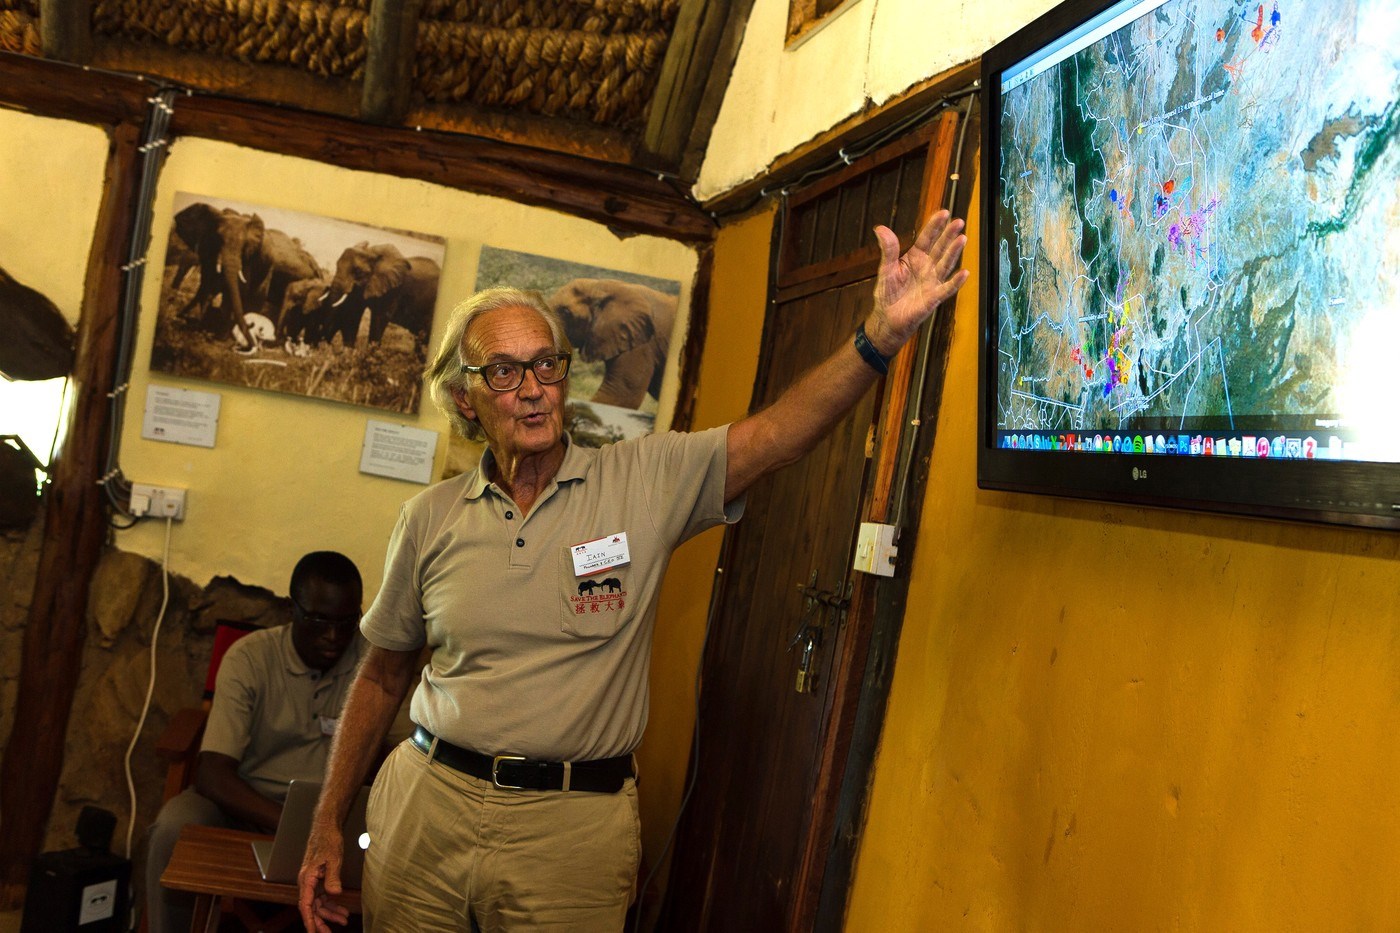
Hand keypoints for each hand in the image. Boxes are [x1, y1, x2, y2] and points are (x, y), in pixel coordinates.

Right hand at [298, 825, 349, 931]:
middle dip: (321, 921)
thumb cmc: (328, 840)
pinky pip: (322, 896)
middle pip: (311, 908)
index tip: (313, 932)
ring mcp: (312, 881)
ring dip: (329, 913)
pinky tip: (341, 909)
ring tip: (343, 920)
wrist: (326, 827)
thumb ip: (333, 877)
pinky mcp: (318, 878)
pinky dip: (331, 903)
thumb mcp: (334, 859)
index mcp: (307, 878)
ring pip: (318, 903)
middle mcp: (307, 882)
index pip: (306, 905)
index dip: (309, 920)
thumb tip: (333, 893)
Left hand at [868, 210, 969, 353]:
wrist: (888, 318)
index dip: (935, 226)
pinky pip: (946, 288)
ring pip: (945, 264)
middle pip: (940, 248)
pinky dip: (955, 282)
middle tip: (958, 221)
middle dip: (949, 235)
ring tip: (962, 239)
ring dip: (954, 252)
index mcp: (915, 257)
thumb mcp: (885, 269)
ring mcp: (932, 281)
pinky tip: (964, 272)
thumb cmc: (887, 293)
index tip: (944, 212)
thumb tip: (880, 229)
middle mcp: (927, 267)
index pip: (926, 238)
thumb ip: (888, 250)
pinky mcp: (934, 297)